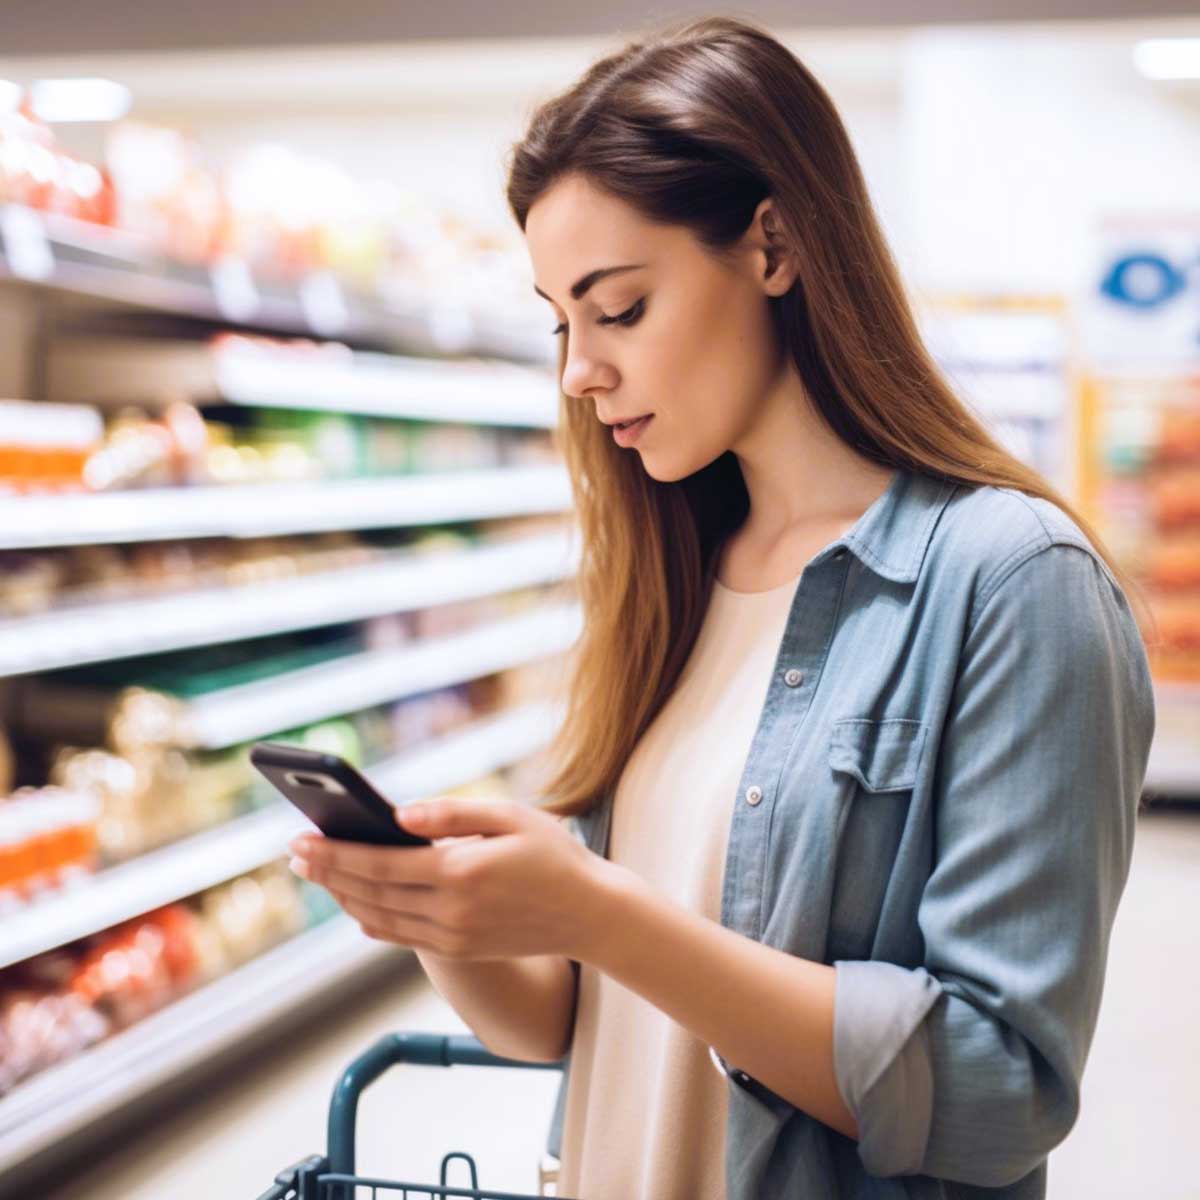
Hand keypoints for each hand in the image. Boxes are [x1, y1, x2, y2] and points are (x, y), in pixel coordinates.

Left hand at [287, 797, 607, 961]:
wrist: (589, 914)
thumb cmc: (551, 855)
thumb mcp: (510, 817)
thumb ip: (453, 813)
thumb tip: (399, 813)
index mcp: (460, 872)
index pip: (379, 863)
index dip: (334, 852)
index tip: (300, 839)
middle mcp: (450, 912)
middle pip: (369, 892)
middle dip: (327, 872)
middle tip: (293, 854)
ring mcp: (453, 937)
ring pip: (378, 917)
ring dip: (342, 896)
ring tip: (317, 873)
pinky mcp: (458, 951)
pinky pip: (401, 937)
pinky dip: (371, 920)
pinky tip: (355, 905)